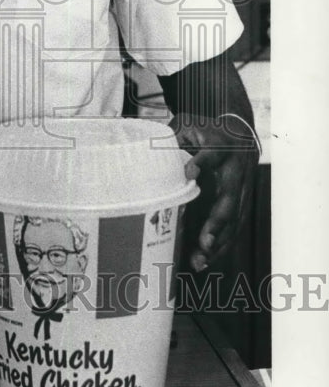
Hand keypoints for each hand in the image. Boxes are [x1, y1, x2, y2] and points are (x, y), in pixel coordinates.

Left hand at [171, 112, 259, 271]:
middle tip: (204, 240)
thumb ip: (172, 139)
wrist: (240, 134)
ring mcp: (242, 189)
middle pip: (229, 197)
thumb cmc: (207, 132)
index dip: (202, 162)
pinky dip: (221, 244)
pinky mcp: (241, 202)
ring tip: (201, 259)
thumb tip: (144, 152)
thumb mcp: (190, 126)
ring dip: (218, 240)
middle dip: (217, 220)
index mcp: (222, 146)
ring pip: (233, 218)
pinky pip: (234, 226)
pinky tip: (205, 260)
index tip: (190, 172)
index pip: (213, 154)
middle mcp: (235, 170)